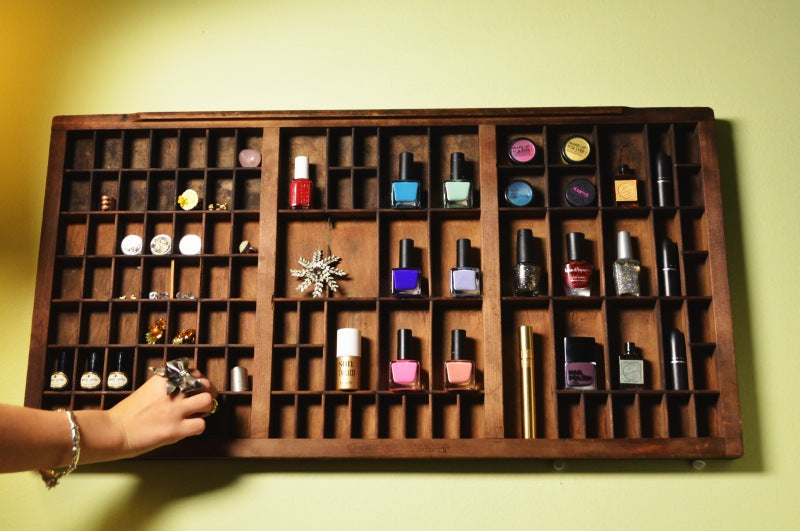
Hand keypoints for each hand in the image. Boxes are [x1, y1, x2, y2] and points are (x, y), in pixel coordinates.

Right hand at [74, 370, 217, 463]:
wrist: (112, 431)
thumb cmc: (125, 415)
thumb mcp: (146, 391)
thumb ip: (165, 389)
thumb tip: (183, 392)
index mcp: (163, 380)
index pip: (192, 371)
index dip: (197, 379)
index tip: (196, 386)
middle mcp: (171, 392)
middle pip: (204, 383)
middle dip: (207, 391)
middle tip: (203, 399)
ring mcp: (175, 410)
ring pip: (207, 401)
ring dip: (206, 408)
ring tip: (198, 413)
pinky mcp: (176, 429)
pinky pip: (201, 425)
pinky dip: (198, 427)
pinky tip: (189, 428)